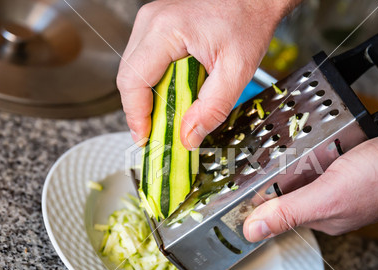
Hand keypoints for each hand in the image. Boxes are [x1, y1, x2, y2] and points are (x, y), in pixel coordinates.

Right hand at [117, 0, 297, 148]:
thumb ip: (213, 109)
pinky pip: (145, 62)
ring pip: (134, 71)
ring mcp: (151, 22)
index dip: (136, 116)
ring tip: (168, 118)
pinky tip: (172, 96)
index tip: (146, 138)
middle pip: (129, 78)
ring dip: (148, 99)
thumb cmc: (248, 22)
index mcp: (166, 30)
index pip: (133, 81)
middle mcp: (151, 22)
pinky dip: (155, 85)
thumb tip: (188, 137)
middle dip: (141, 111)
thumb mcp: (237, 71)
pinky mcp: (157, 27)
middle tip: (158, 134)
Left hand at [243, 124, 377, 241]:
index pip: (277, 208)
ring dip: (297, 152)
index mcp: (319, 215)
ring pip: (306, 165)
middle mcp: (327, 199)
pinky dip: (318, 142)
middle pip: (289, 184)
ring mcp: (339, 179)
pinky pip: (325, 150)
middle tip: (261, 151)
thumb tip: (252, 230)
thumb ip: (289, 212)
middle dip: (276, 169)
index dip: (258, 194)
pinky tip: (315, 133)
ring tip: (282, 139)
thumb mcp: (326, 197)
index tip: (241, 179)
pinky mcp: (350, 161)